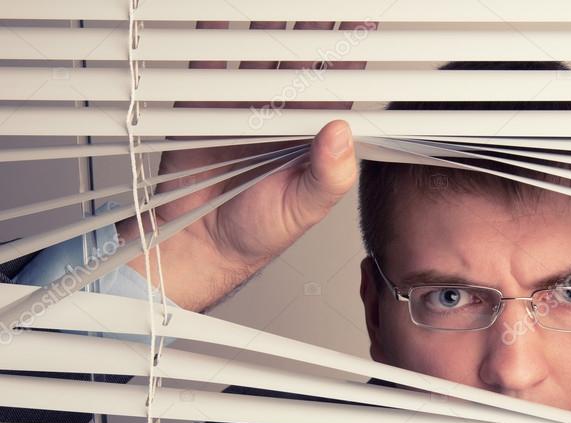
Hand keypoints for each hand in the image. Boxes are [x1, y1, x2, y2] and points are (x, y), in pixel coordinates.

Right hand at [117, 21, 374, 311]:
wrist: (199, 243)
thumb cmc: (258, 231)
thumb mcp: (304, 207)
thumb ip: (328, 174)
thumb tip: (341, 132)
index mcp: (311, 136)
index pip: (336, 87)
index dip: (350, 56)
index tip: (364, 26)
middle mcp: (280, 115)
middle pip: (298, 59)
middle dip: (312, 26)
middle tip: (324, 5)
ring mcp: (243, 106)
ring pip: (258, 53)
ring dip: (267, 24)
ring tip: (277, 3)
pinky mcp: (203, 105)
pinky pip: (208, 62)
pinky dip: (213, 35)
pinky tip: (222, 16)